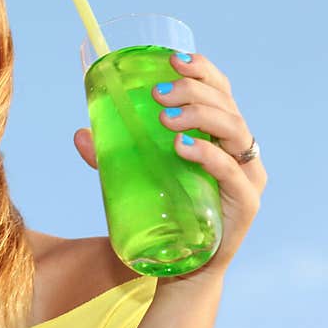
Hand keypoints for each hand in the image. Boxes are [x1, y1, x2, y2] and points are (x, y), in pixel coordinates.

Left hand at [73, 50, 267, 284]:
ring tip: (165, 119)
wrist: (181, 268)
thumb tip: (80, 134)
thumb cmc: (164, 212)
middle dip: (192, 91)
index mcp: (218, 134)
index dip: (202, 70)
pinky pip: (232, 172)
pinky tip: (184, 147)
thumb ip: (110, 156)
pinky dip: (209, 155)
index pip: (219, 90)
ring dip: (200, 116)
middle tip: (156, 95)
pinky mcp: (246, 203)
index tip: (172, 60)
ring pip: (234, 130)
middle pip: (226, 104)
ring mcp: (247, 175)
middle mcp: (239, 149)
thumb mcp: (135, 177)